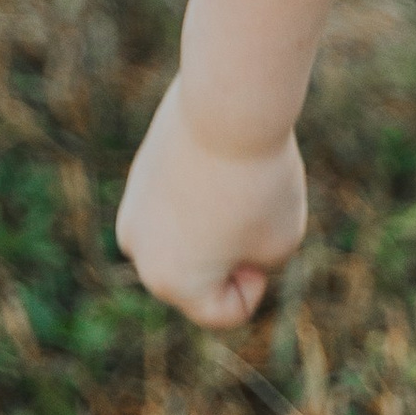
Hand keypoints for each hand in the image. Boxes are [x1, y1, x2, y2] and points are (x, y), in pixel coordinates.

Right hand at [117, 76, 306, 329]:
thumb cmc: (260, 181)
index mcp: (170, 283)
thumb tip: (222, 240)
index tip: (264, 236)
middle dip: (233, 248)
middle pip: (202, 274)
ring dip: (216, 219)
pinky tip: (218, 157)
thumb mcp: (281, 241)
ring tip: (234, 180)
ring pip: (190, 236)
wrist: (229, 104)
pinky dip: (205, 188)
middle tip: (250, 201)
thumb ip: (253, 263)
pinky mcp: (140, 172)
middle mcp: (140, 252)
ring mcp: (134, 208)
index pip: (224, 311)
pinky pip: (182, 200)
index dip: (258, 278)